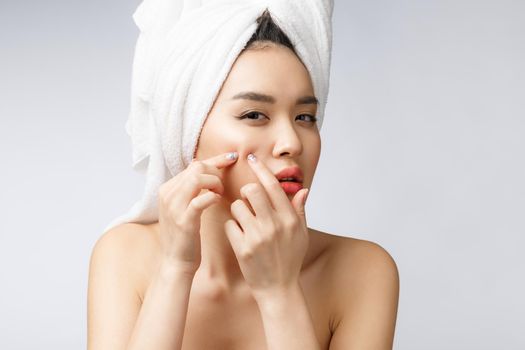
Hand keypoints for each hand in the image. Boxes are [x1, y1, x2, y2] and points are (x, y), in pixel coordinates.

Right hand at [157, 151, 238, 274]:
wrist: (176, 262)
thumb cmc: (185, 235)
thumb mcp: (183, 208)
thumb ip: (191, 189)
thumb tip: (206, 168)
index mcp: (168, 189)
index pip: (194, 164)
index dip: (215, 160)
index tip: (232, 158)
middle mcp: (168, 194)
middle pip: (197, 167)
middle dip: (217, 171)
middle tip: (224, 185)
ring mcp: (174, 207)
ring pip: (198, 178)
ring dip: (215, 183)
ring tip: (221, 192)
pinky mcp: (184, 220)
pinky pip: (201, 199)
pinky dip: (213, 197)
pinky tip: (218, 201)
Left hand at [224, 153, 309, 298]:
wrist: (278, 288)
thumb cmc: (290, 259)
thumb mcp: (301, 235)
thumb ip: (300, 211)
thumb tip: (303, 190)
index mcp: (289, 218)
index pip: (273, 186)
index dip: (261, 169)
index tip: (251, 159)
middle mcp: (274, 225)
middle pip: (252, 190)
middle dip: (247, 192)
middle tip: (248, 201)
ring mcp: (258, 237)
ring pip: (237, 206)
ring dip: (238, 211)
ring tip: (245, 223)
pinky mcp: (243, 248)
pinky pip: (229, 225)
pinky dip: (231, 228)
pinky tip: (240, 237)